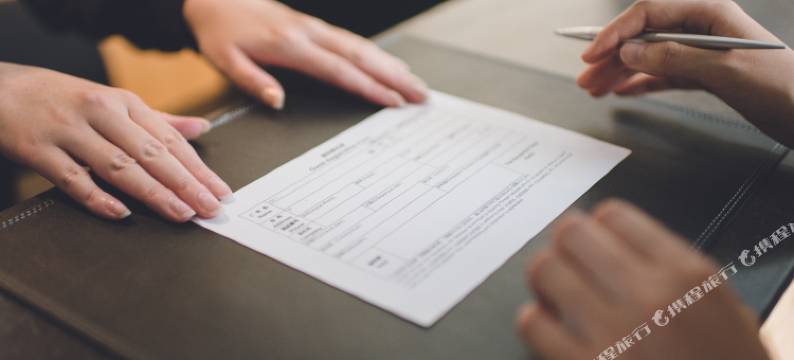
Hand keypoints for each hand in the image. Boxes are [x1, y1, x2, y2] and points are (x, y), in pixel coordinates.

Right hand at [0, 63, 231, 221]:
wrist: (0, 88)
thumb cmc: (64, 99)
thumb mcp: (113, 102)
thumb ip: (159, 120)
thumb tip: (201, 128)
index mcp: (124, 103)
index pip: (169, 140)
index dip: (198, 168)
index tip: (220, 192)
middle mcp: (101, 113)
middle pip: (151, 153)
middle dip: (185, 184)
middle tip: (209, 208)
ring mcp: (69, 131)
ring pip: (119, 166)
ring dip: (154, 192)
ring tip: (181, 213)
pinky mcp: (39, 150)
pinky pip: (73, 178)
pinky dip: (97, 198)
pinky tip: (121, 214)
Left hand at [183, 0, 427, 109]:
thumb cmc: (220, 32)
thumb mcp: (225, 60)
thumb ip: (253, 80)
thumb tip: (279, 101)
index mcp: (291, 46)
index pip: (338, 70)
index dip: (368, 87)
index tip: (393, 101)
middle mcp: (309, 34)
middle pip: (360, 57)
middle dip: (394, 77)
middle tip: (422, 95)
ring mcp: (315, 29)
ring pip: (362, 47)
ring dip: (391, 66)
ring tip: (417, 84)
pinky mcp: (315, 28)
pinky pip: (353, 42)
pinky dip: (377, 55)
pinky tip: (391, 65)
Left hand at [516, 200, 769, 359]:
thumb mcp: (720, 308)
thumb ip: (672, 271)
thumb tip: (618, 247)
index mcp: (685, 275)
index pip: (613, 216)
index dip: (597, 227)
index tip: (594, 240)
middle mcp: (647, 295)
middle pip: (571, 234)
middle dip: (564, 247)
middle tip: (567, 263)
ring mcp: (612, 332)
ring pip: (545, 270)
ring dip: (545, 280)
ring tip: (554, 294)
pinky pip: (532, 324)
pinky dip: (534, 321)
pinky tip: (548, 329)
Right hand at [577, 0, 793, 146]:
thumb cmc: (782, 86)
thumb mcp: (723, 68)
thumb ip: (673, 56)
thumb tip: (631, 50)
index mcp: (709, 13)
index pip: (648, 14)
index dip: (616, 33)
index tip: (593, 52)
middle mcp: (702, 28)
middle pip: (643, 37)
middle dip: (611, 56)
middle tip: (586, 75)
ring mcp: (702, 51)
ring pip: (649, 57)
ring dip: (620, 72)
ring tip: (594, 87)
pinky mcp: (705, 74)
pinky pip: (663, 75)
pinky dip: (641, 83)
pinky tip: (622, 90)